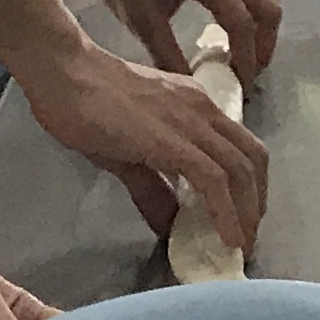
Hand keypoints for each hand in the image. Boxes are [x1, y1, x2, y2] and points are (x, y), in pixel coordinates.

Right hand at [16, 37, 269, 252]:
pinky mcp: (173, 141)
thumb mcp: (126, 152)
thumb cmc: (86, 105)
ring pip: (240, 171)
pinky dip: (227, 212)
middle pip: (252, 159)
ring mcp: (192, 122)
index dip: (250, 185)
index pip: (240, 146)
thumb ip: (151, 186)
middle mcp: (204, 111)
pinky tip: (227, 238)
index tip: (244, 217)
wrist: (64, 74)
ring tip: (241, 246)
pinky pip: (213, 180)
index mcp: (197, 108)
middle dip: (256, 203)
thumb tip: (168, 225)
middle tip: (246, 238)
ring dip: (247, 214)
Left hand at [66, 0, 282, 82]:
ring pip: (260, 0)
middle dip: (263, 47)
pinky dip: (246, 19)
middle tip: (245, 77)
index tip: (239, 87)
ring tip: (238, 62)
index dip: (245, 58)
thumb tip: (189, 88)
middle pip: (267, 9)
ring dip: (257, 33)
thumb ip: (166, 54)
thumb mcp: (139, 17)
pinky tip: (225, 39)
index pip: (241, 22)